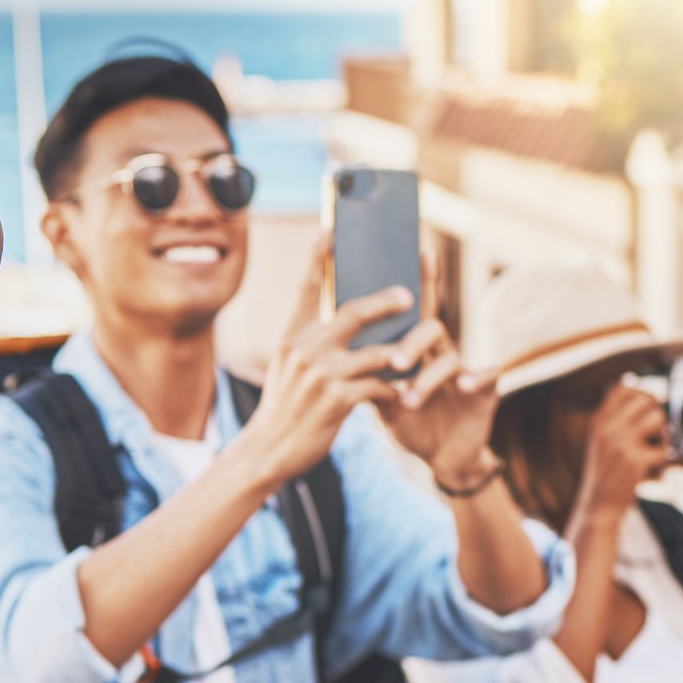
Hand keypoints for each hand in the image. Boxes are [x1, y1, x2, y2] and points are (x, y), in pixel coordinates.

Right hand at [233, 236, 408, 490]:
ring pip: (373, 353)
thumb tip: (339, 325)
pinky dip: (392, 389)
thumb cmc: (284, 408)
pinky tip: (402, 393)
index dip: (319, 259)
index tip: (330, 230)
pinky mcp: (335, 401)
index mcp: (293, 337)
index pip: (308, 290)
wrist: (267, 451)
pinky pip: (376, 387)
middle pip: (353, 312)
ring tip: (416, 352)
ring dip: (400, 352)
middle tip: (409, 295)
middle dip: (384, 302)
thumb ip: (310, 345)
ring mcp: (320, 375)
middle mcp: (305, 350)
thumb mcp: (287, 368)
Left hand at [375, 249, 501, 489]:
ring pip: (450, 357)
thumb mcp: (380, 396)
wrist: (441, 458)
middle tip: (394, 362)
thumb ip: (362, 370)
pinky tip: (465, 385)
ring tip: (411, 399)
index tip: (419, 248)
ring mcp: (465, 368)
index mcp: (416, 346)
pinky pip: (486, 376)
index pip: (414, 308)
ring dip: (430, 377)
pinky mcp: (486, 389)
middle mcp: (441, 350)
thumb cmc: (410, 420)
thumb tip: (325, 344)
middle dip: (411, 342)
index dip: (420, 278)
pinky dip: (476, 377)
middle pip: (430, 327)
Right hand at [574, 385, 668, 519]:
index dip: (641, 392)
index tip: (650, 405)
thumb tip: (633, 384)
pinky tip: (656, 467)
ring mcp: (621, 443)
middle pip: (645, 399)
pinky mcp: (635, 460)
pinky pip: (664, 449)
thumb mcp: (600, 441)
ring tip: (657, 448)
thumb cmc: (604, 474)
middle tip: (657, 431)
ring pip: (658, 418)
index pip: (623, 388)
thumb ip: (613, 419)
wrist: (597, 506)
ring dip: (664, 433)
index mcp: (599, 421)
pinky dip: (665, 459)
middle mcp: (607, 428)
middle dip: (657, 412)